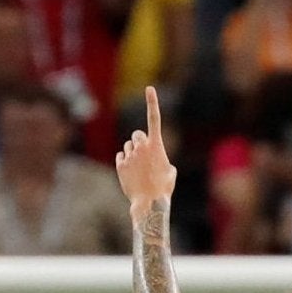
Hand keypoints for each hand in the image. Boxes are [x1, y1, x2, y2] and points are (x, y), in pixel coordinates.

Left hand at [115, 87, 175, 205]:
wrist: (150, 203)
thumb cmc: (163, 188)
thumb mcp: (171, 172)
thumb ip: (162, 158)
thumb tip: (157, 158)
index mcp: (157, 146)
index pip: (154, 119)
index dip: (152, 103)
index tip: (149, 89)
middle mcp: (141, 147)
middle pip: (137, 135)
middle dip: (139, 142)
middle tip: (144, 155)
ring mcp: (130, 155)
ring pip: (128, 147)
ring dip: (133, 155)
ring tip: (140, 172)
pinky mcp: (120, 164)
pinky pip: (121, 157)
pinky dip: (126, 164)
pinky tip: (133, 175)